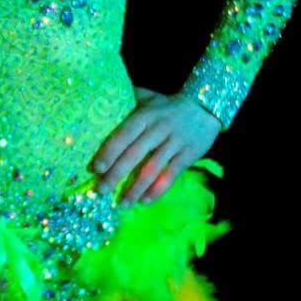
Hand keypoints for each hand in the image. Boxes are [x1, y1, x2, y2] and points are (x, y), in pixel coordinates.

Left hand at [89, 86, 221, 207]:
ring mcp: (175, 143)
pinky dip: (157, 190)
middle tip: (101, 190)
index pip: (124, 134)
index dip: (109, 151)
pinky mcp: (188, 155)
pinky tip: (145, 201)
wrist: (204, 107)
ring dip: (136, 189)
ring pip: (152, 169)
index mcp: (145, 116)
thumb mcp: (148, 97)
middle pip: (134, 154)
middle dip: (116, 174)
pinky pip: (171, 176)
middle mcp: (159, 129)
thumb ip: (127, 98)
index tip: (95, 168)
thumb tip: (100, 97)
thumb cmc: (167, 106)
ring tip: (122, 204)